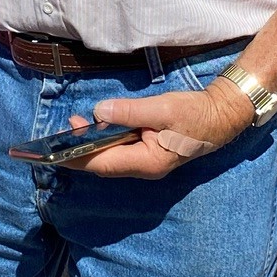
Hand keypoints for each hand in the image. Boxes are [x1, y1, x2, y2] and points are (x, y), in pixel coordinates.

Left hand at [62, 83, 255, 178]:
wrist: (220, 116)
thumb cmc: (194, 114)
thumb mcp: (162, 109)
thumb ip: (130, 112)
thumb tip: (100, 113)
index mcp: (147, 162)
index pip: (103, 163)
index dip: (77, 157)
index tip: (55, 151)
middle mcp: (144, 167)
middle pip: (104, 163)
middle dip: (80, 149)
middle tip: (64, 127)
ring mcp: (146, 161)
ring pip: (111, 157)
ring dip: (92, 143)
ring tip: (76, 123)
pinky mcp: (148, 152)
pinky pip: (120, 149)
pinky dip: (106, 139)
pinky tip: (99, 125)